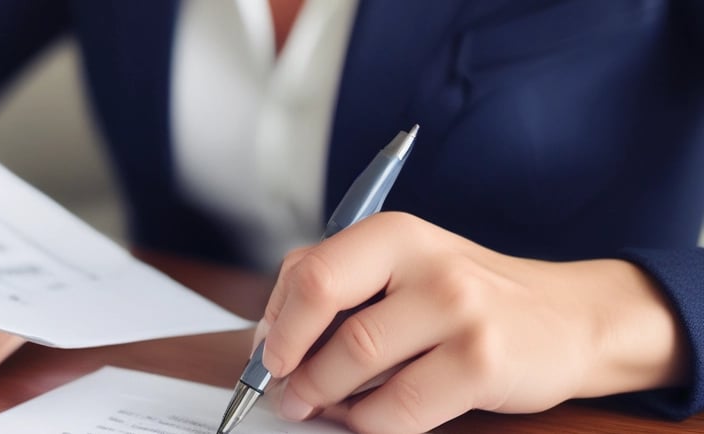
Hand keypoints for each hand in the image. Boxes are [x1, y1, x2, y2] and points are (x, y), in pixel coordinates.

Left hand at [258, 212, 686, 432]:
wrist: (568, 318)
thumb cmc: (469, 298)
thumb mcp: (404, 270)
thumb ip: (340, 289)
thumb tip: (270, 340)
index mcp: (394, 234)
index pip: (309, 272)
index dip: (276, 323)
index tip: (267, 355)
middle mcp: (426, 263)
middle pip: (325, 313)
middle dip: (291, 365)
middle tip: (285, 393)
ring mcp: (458, 310)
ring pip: (355, 362)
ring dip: (325, 397)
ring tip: (322, 407)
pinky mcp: (481, 362)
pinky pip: (396, 409)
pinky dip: (368, 423)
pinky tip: (367, 420)